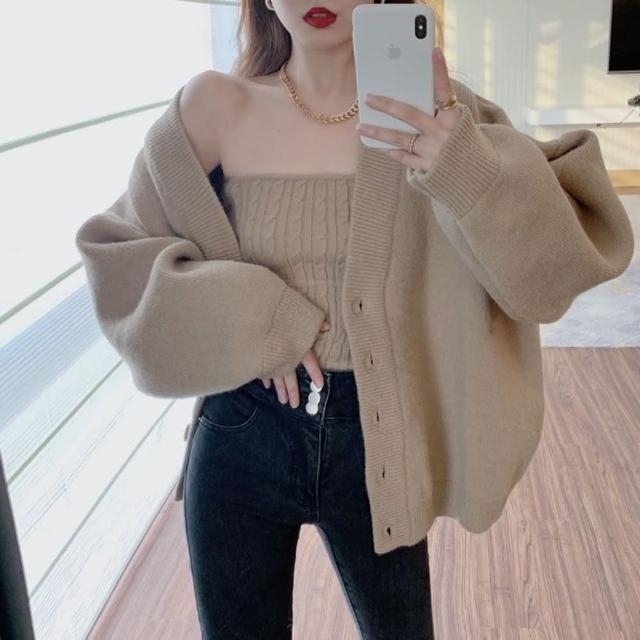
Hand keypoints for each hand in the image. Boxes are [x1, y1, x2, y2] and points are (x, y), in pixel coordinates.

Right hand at [260, 319, 330, 407]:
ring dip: (279, 389)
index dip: (315, 373)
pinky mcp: (256, 355)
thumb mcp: (298, 313)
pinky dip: (265, 377)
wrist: (249, 313)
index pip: (309, 362)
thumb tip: (327, 327)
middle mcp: (283, 354)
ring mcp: (268, 357)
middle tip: (294, 405)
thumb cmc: (277, 311)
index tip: (320, 385)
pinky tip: (266, 385)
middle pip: (290, 376)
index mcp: (296, 345)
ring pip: (276, 377)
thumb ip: (312, 321)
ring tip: (283, 401)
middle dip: (293, 391)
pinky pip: (262, 369)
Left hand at [355, 46, 461, 172]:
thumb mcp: (455, 125)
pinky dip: (391, 151)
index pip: (445, 91)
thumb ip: (437, 113)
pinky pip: (403, 157)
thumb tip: (407, 101)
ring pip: (400, 138)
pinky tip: (379, 146)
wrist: (472, 176)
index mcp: (454, 118)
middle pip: (410, 114)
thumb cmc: (459, 144)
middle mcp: (443, 133)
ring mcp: (433, 151)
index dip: (440, 71)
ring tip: (360, 128)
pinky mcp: (426, 168)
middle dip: (387, 105)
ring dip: (378, 132)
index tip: (433, 51)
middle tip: (369, 98)